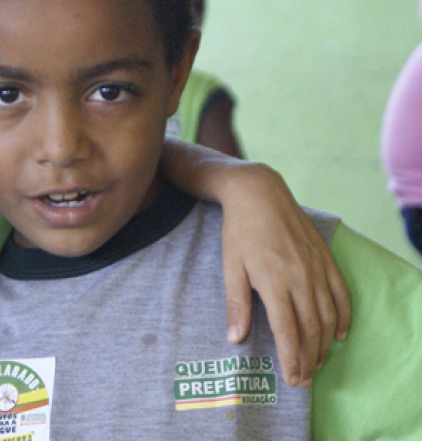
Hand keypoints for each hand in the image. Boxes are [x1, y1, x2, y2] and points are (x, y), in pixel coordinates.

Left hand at [221, 164, 349, 387]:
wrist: (259, 194)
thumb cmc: (239, 231)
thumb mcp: (231, 267)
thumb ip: (236, 304)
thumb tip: (235, 339)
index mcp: (274, 283)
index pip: (287, 331)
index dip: (291, 358)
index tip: (293, 379)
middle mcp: (300, 278)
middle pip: (311, 329)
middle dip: (308, 358)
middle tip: (304, 379)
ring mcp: (316, 268)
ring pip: (328, 315)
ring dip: (324, 343)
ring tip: (317, 362)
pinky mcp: (325, 258)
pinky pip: (341, 293)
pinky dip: (343, 316)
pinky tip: (339, 333)